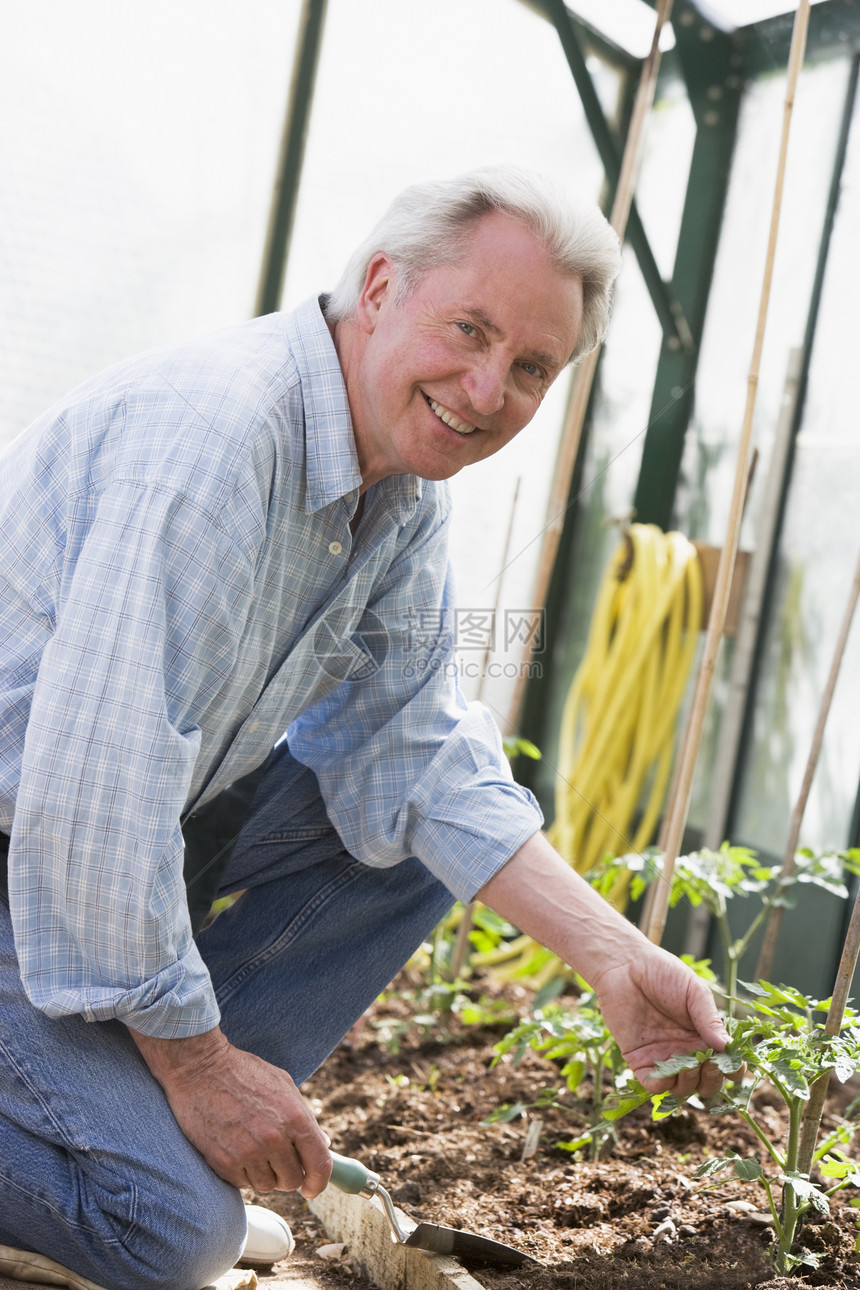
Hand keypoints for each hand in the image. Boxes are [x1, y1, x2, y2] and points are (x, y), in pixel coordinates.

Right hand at [129, 1025, 331, 1195]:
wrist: (200, 1067)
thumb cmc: (244, 1073)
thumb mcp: (283, 1085)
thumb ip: (305, 1117)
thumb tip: (324, 1145)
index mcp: (294, 1117)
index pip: (320, 1164)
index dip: (319, 1182)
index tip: (312, 1188)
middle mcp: (274, 1138)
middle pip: (292, 1181)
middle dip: (288, 1175)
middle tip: (277, 1160)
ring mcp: (247, 1152)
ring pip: (267, 1186)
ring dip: (264, 1174)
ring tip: (254, 1150)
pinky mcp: (223, 1162)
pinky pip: (243, 1184)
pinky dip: (243, 1174)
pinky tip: (236, 1150)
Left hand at [590, 947, 729, 1096]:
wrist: (625, 965)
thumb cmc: (663, 973)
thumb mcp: (694, 992)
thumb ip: (710, 1020)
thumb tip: (727, 1048)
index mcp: (703, 1035)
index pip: (725, 1064)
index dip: (732, 1069)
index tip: (731, 1063)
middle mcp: (685, 1051)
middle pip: (706, 1083)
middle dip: (712, 1079)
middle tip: (709, 1063)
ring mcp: (663, 1057)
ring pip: (682, 1088)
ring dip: (689, 1082)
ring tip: (687, 1062)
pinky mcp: (639, 1060)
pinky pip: (654, 1085)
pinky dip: (663, 1084)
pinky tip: (666, 1067)